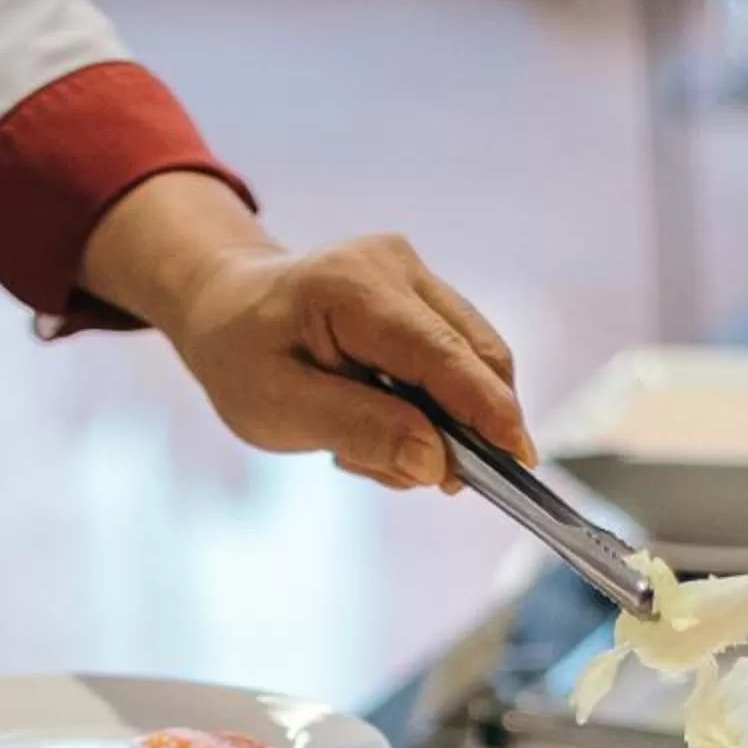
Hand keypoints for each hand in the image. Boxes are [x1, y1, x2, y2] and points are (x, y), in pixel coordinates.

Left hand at [77, 175, 532, 490]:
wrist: (226, 307)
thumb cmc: (243, 358)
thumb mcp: (279, 408)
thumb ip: (359, 430)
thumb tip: (435, 464)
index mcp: (353, 286)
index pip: (441, 355)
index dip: (486, 410)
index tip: (520, 460)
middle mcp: (395, 265)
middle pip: (476, 355)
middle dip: (470, 428)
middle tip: (433, 483)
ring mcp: (415, 272)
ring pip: (475, 360)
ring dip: (447, 421)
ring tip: (377, 449)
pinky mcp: (425, 291)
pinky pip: (458, 358)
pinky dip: (437, 405)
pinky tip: (387, 422)